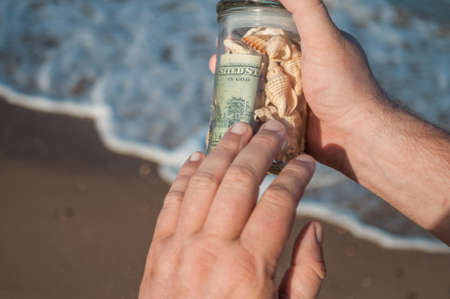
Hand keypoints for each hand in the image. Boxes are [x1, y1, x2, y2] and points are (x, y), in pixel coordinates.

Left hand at [139, 121, 325, 298]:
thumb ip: (307, 274)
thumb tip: (315, 228)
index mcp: (251, 269)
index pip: (278, 203)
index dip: (295, 176)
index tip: (305, 161)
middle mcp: (213, 250)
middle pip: (240, 181)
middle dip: (261, 148)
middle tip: (275, 127)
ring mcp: (180, 247)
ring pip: (204, 181)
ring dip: (223, 150)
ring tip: (240, 129)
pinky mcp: (157, 250)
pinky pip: (171, 199)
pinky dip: (185, 173)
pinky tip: (197, 156)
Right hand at [209, 0, 385, 175]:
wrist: (356, 136)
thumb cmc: (342, 85)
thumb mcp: (324, 39)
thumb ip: (306, 8)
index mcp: (308, 48)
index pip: (272, 34)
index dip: (249, 33)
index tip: (228, 36)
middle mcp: (300, 71)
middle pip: (260, 62)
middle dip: (237, 63)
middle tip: (216, 65)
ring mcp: (293, 97)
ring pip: (258, 88)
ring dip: (237, 87)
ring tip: (218, 88)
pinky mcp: (288, 121)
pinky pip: (262, 112)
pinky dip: (246, 110)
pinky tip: (229, 111)